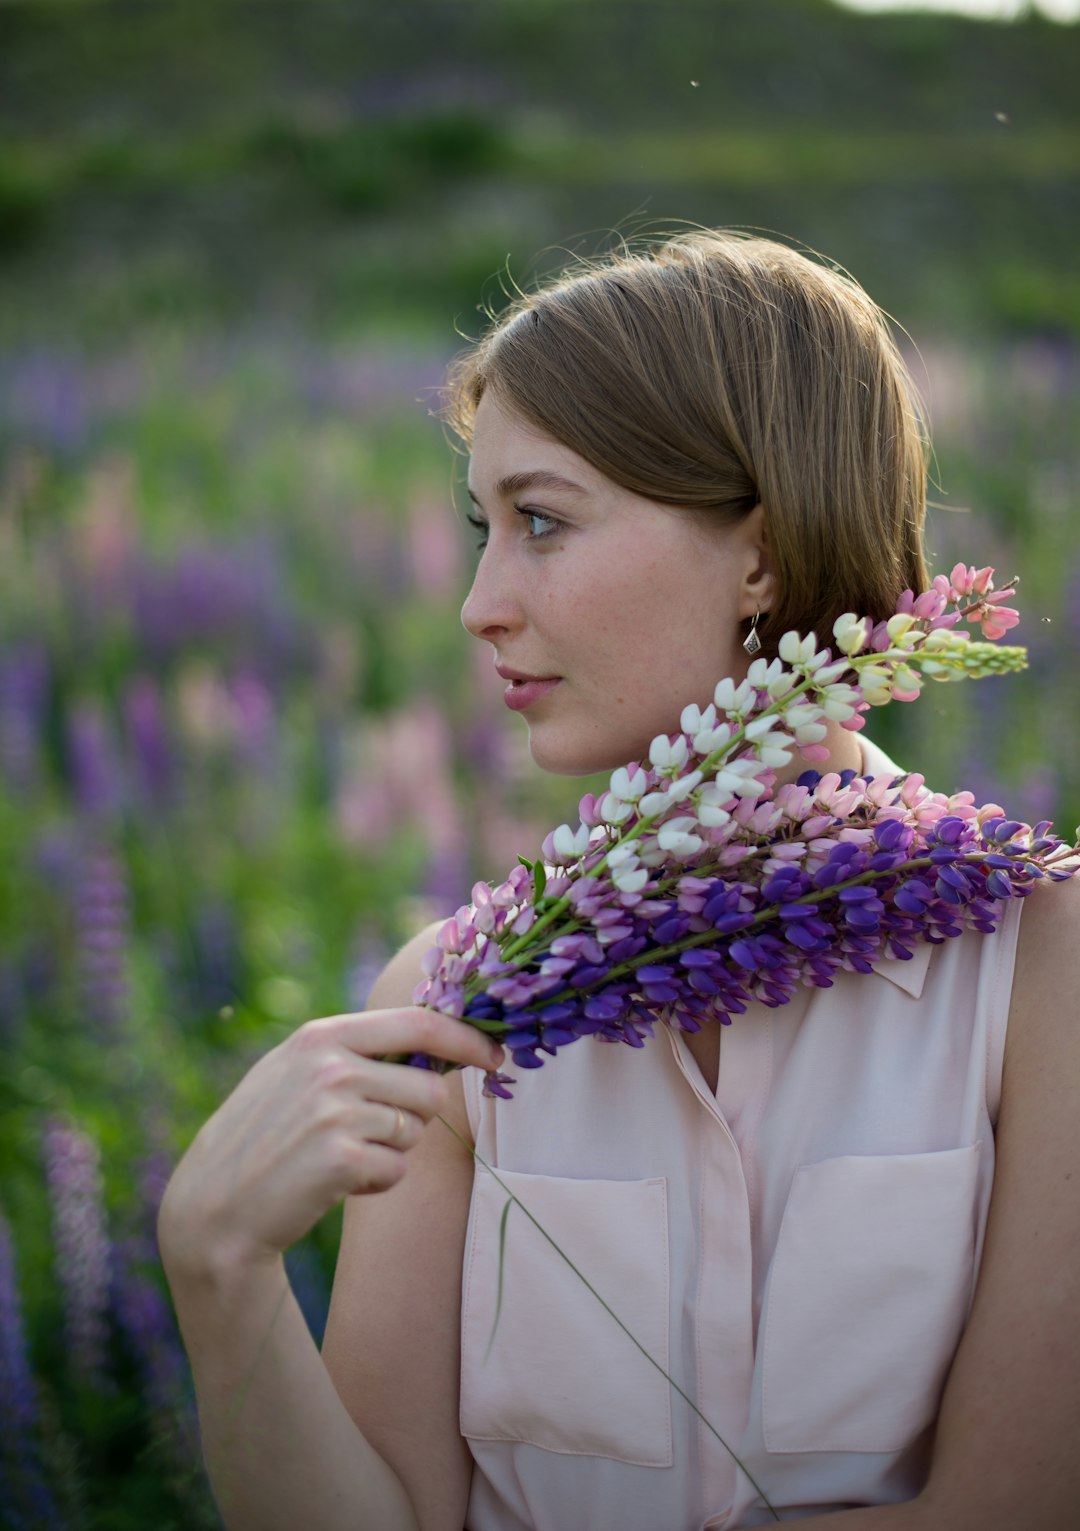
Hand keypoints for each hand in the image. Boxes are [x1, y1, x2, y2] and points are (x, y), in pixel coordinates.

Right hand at [157, 1007, 502, 1276]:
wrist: (214, 1206)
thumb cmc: (264, 1137)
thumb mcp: (296, 1072)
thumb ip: (355, 1051)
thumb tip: (436, 1044)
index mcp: (322, 1036)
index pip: (418, 1023)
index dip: (466, 1039)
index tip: (495, 1055)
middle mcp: (330, 1066)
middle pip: (427, 1088)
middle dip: (414, 1118)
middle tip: (368, 1135)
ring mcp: (334, 1111)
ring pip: (414, 1131)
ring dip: (390, 1151)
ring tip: (338, 1157)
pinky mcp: (341, 1159)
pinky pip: (396, 1169)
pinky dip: (376, 1181)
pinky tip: (334, 1182)